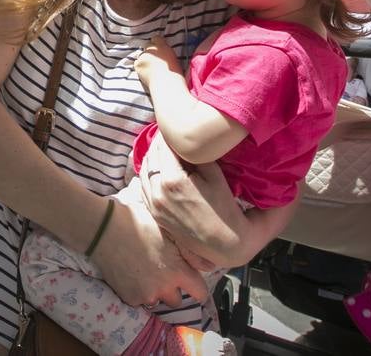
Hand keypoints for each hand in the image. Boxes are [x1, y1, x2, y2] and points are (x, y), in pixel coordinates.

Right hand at [89, 197, 208, 308]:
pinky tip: (130, 274)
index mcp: (178, 272)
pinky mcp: (129, 298)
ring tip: (144, 273)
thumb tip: (204, 262)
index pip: (200, 293)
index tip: (192, 283)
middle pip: (177, 300)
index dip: (198, 287)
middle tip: (163, 273)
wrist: (105, 230)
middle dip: (173, 289)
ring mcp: (146, 295)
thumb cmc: (138, 223)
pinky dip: (137, 291)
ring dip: (155, 292)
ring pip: (157, 301)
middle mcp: (164, 288)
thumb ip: (185, 252)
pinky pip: (139, 300)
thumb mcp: (168, 232)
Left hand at [135, 37, 181, 87]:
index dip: (157, 43)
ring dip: (144, 59)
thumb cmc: (173, 73)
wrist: (166, 83)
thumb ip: (166, 52)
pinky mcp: (138, 63)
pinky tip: (147, 72)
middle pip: (148, 46)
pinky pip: (137, 63)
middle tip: (154, 61)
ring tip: (151, 69)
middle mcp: (152, 48)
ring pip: (142, 55)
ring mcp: (143, 55)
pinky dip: (140, 66)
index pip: (156, 38)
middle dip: (150, 52)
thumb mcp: (174, 58)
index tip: (158, 49)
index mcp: (162, 45)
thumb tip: (162, 53)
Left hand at [139, 136, 295, 268]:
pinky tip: (160, 168)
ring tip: (167, 149)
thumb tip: (184, 138)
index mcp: (172, 180)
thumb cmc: (225, 207)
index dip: (169, 133)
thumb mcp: (214, 174)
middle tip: (171, 133)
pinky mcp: (155, 213)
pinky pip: (144, 186)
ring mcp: (154, 204)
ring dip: (154, 156)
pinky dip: (150, 173)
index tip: (174, 125)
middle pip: (152, 156)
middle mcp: (157, 192)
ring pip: (145, 170)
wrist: (225, 244)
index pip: (163, 145)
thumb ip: (196, 154)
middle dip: (161, 143)